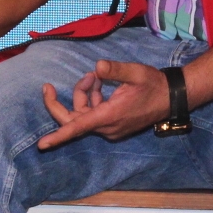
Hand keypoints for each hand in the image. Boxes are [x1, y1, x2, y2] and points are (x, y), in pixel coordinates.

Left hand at [37, 59, 170, 148]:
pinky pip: (93, 115)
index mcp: (109, 116)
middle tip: (48, 86)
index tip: (41, 145)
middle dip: (61, 101)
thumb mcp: (135, 73)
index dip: (58, 136)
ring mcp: (111, 129)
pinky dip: (92, 100)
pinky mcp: (114, 126)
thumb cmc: (154, 85)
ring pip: (83, 114)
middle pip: (73, 119)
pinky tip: (101, 84)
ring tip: (95, 77)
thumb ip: (115, 70)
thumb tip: (97, 67)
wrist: (171, 98)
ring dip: (83, 95)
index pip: (77, 127)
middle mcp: (107, 127)